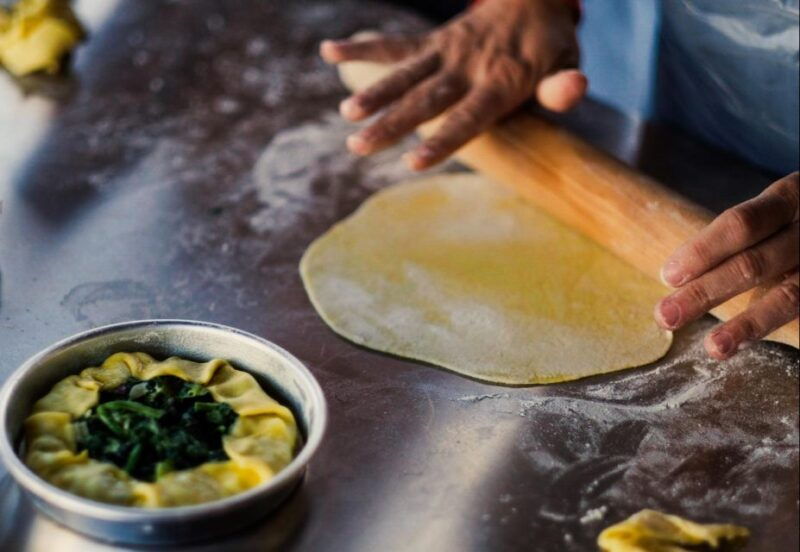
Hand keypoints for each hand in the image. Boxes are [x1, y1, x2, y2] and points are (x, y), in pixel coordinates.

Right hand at [320, 0, 586, 169]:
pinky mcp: (434, 40)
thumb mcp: (567, 62)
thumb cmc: (549, 46)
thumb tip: (576, 90)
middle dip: (391, 123)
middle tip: (357, 146)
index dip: (442, 140)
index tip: (413, 163)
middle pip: (426, 100)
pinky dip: (364, 47)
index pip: (469, 117)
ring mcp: (448, 51)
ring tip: (345, 112)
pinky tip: (329, 51)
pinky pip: (397, 44)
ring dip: (374, 91)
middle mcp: (470, 66)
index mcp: (503, 81)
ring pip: (406, 73)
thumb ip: (563, 85)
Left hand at [655, 172, 799, 358]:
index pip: (742, 224)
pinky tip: (748, 347)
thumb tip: (675, 275)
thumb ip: (740, 233)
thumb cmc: (792, 221)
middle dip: (705, 292)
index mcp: (789, 198)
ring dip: (747, 325)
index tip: (668, 276)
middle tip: (665, 316)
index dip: (704, 250)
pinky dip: (774, 331)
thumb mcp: (774, 211)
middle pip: (755, 263)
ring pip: (788, 296)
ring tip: (714, 348)